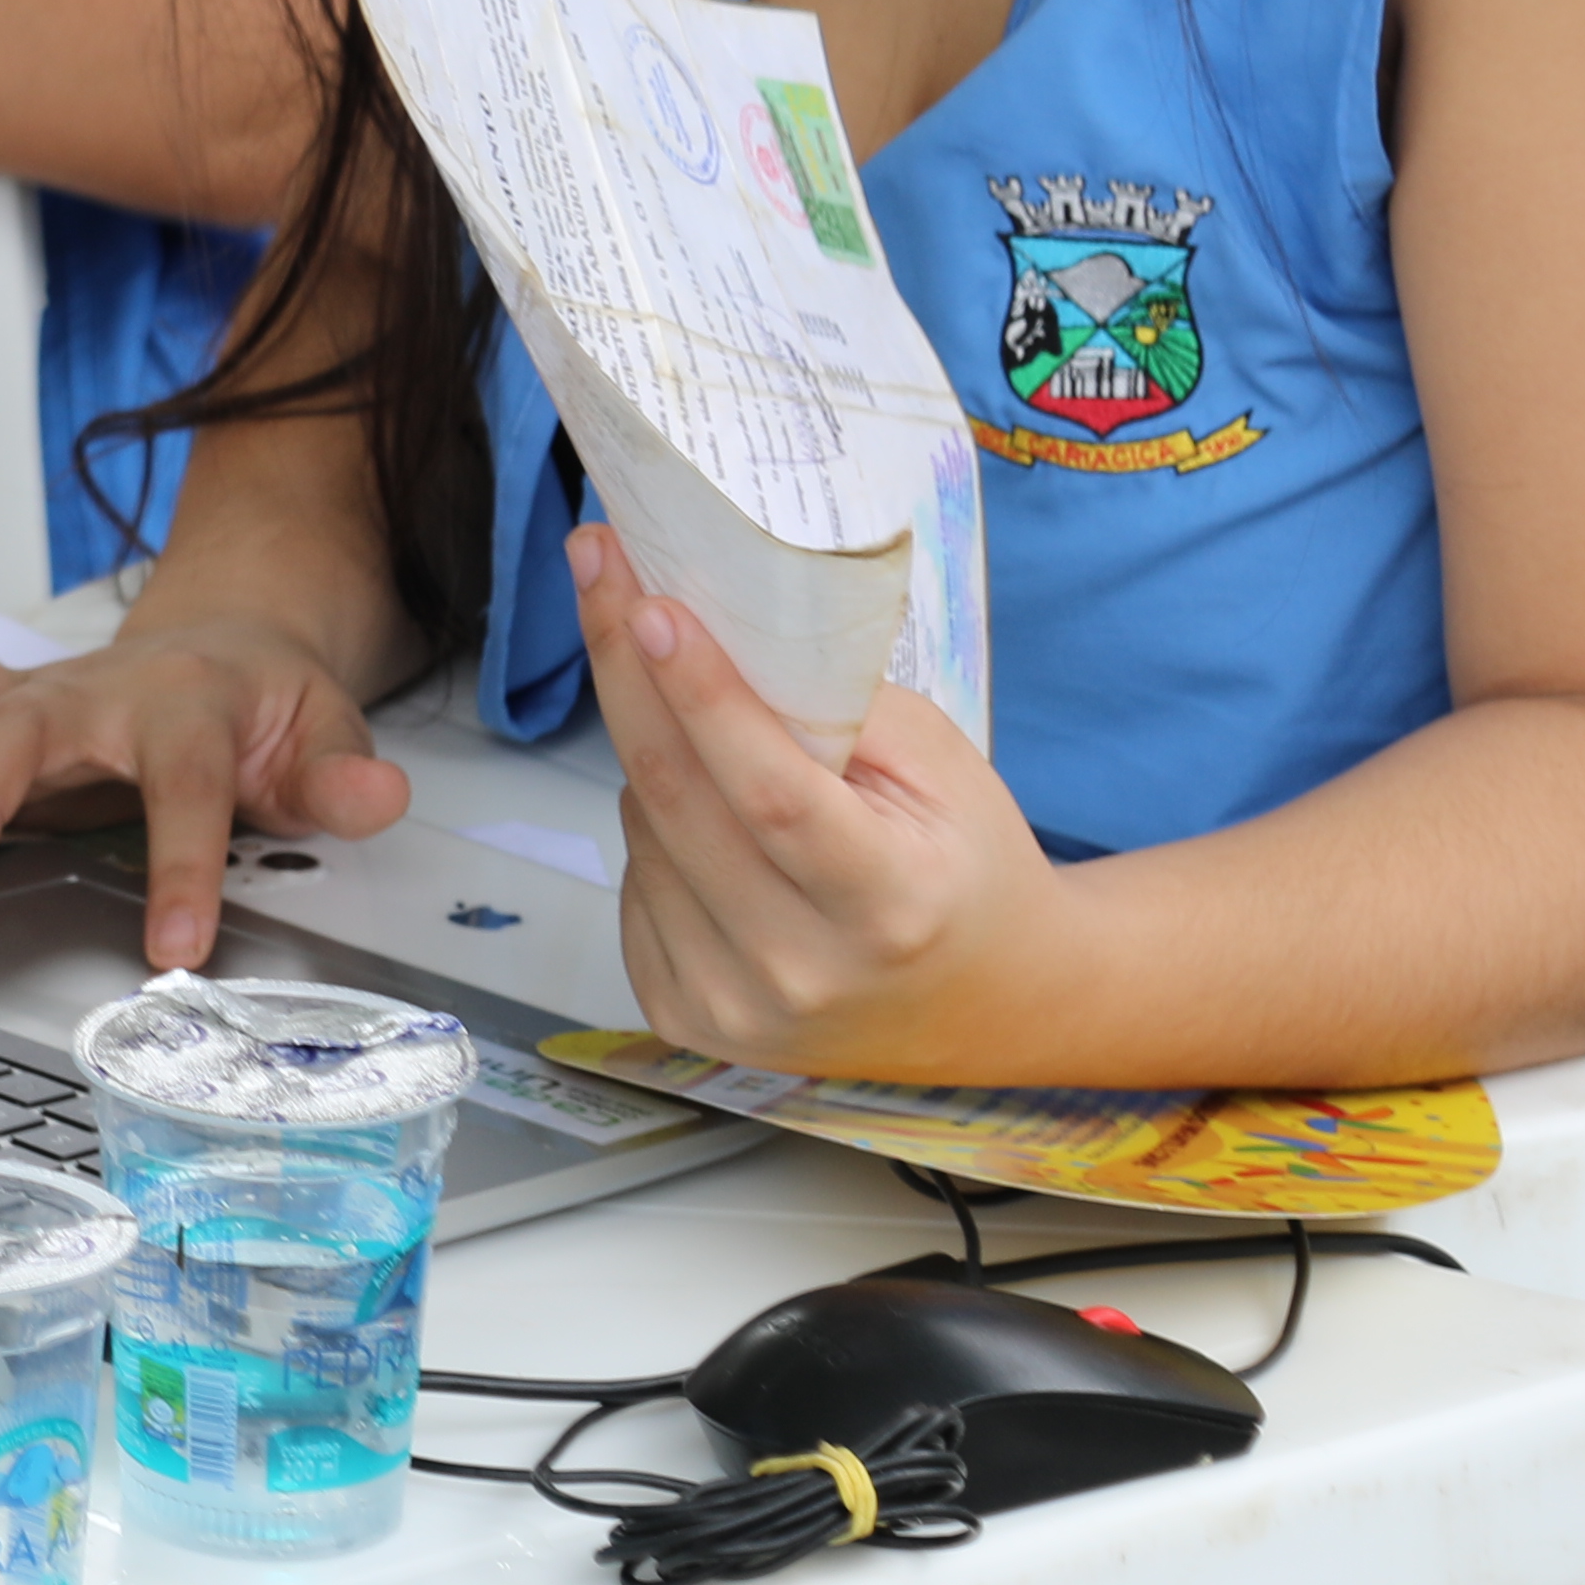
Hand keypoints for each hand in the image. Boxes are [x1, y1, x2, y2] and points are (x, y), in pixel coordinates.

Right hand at [0, 614, 409, 944]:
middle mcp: (93, 691)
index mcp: (187, 702)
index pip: (182, 783)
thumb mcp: (324, 736)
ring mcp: (30, 693)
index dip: (179, 866)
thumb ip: (342, 775)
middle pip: (23, 724)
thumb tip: (377, 800)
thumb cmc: (262, 708)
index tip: (171, 949)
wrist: (220, 643)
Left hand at [571, 524, 1071, 1075]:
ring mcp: (734, 1006)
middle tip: (599, 566)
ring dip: (651, 752)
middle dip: (625, 668)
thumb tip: (710, 630)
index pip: (773, 793)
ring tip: (698, 720)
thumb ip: (836, 709)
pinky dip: (653, 826)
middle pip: (677, 800)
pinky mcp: (684, 1018)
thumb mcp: (941, 769)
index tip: (648, 603)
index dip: (703, 694)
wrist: (986, 1002)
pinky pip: (632, 883)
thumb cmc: (965, 866)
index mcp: (887, 906)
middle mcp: (802, 970)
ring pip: (640, 831)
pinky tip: (704, 814)